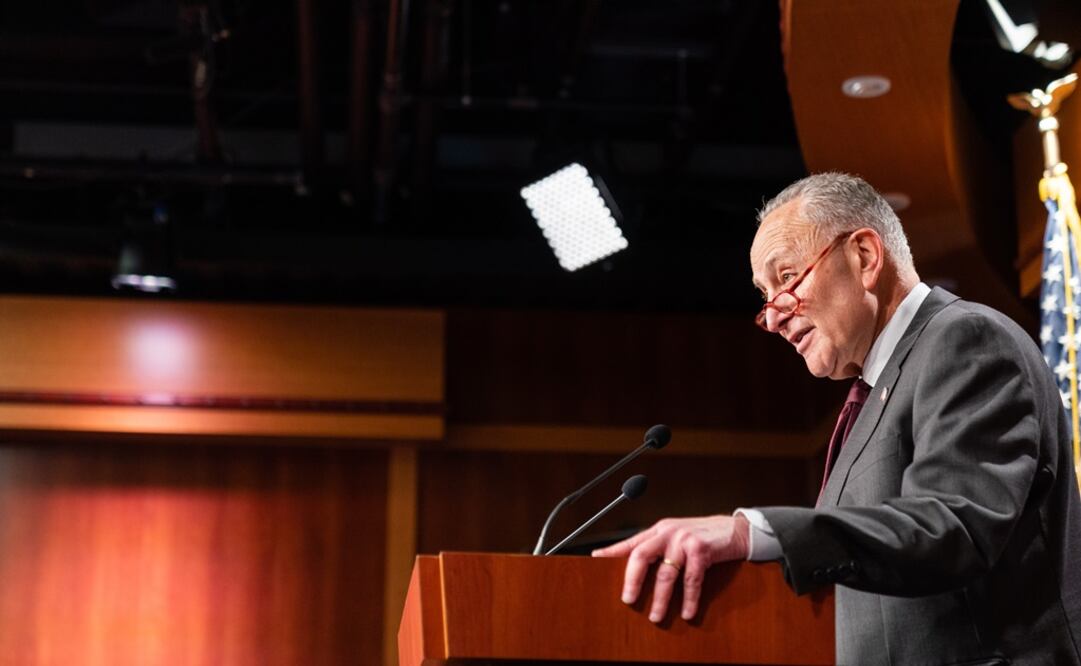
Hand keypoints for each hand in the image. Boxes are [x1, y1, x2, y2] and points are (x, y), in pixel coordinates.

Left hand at [592, 514, 749, 622]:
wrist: (736, 530)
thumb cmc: (703, 536)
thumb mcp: (676, 536)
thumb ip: (657, 547)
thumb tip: (633, 566)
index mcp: (659, 530)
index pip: (631, 542)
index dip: (612, 551)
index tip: (595, 559)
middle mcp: (668, 532)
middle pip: (642, 555)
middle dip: (632, 580)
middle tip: (628, 600)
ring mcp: (684, 540)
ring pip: (666, 574)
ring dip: (660, 598)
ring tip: (656, 616)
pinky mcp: (702, 550)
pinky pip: (692, 580)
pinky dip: (688, 599)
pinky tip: (686, 612)